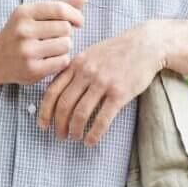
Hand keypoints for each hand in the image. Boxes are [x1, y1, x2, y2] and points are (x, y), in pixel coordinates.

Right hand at [0, 0, 86, 84]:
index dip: (75, 15)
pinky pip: (62, 61)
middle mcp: (23, 30)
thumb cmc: (20, 32)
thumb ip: (59, 4)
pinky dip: (61, 60)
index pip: (60, 9)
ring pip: (66, 45)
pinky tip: (49, 59)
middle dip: (66, 32)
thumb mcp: (33, 14)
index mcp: (24, 12)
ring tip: (52, 48)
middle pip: (66, 28)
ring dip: (64, 47)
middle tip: (57, 36)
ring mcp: (27, 51)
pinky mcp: (32, 70)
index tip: (78, 21)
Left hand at [37, 20, 164, 146]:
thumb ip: (73, 71)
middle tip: (59, 136)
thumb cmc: (116, 51)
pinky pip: (102, 119)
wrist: (145, 44)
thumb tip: (57, 93)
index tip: (42, 125)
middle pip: (64, 105)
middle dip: (58, 124)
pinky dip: (94, 134)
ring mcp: (103, 83)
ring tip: (75, 138)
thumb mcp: (89, 55)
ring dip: (75, 130)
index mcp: (75, 64)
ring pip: (81, 113)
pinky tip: (90, 142)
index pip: (52, 91)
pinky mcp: (120, 93)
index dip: (44, 112)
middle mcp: (86, 73)